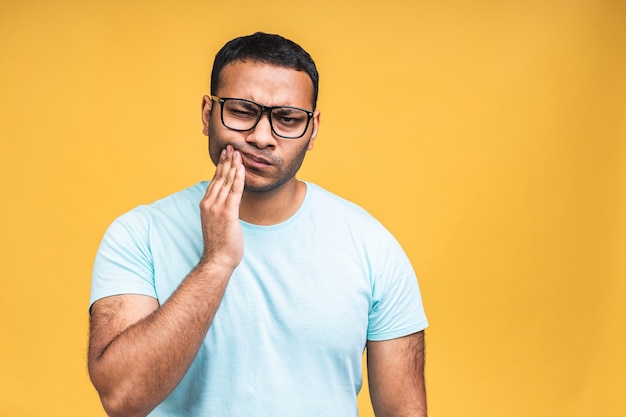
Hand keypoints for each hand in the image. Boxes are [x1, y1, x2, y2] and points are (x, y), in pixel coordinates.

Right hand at [199, 145, 245, 269]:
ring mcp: (217, 207)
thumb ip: (221, 209)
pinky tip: (241, 168)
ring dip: (233, 165)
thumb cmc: (220, 244)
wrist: (217, 259)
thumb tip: (230, 202)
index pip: (215, 181)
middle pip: (219, 177)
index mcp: (206, 204)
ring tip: (237, 152)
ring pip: (226, 181)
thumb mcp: (218, 222)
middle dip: (226, 161)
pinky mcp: (227, 213)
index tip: (226, 154)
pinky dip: (238, 178)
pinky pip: (234, 191)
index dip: (221, 166)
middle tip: (231, 146)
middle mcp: (209, 203)